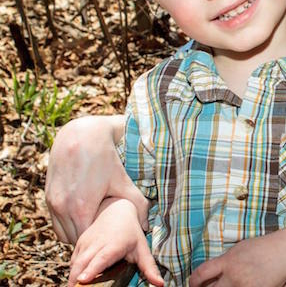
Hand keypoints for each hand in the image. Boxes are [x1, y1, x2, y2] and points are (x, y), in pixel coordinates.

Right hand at [45, 115, 148, 242]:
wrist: (82, 135)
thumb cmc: (105, 158)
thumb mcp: (122, 180)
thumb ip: (137, 203)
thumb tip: (146, 225)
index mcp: (82, 209)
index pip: (89, 240)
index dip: (101, 239)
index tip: (112, 234)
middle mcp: (64, 209)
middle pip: (76, 239)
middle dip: (90, 237)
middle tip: (105, 230)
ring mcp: (53, 204)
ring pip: (63, 233)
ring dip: (77, 232)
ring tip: (94, 222)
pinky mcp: (48, 197)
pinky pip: (56, 222)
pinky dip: (67, 224)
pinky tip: (82, 214)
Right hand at [68, 198, 162, 286]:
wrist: (117, 210)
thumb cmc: (131, 232)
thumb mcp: (142, 248)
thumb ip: (149, 267)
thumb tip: (160, 284)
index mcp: (114, 245)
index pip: (100, 259)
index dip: (91, 270)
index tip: (82, 280)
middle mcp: (98, 243)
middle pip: (83, 263)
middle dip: (75, 280)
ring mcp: (86, 242)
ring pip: (75, 263)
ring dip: (72, 278)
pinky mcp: (79, 243)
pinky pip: (72, 261)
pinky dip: (72, 272)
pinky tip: (75, 282)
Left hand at [189, 234, 285, 286]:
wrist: (283, 253)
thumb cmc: (261, 248)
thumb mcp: (239, 248)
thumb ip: (224, 260)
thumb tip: (210, 271)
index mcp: (227, 261)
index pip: (201, 274)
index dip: (193, 282)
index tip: (193, 285)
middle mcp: (233, 275)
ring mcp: (244, 286)